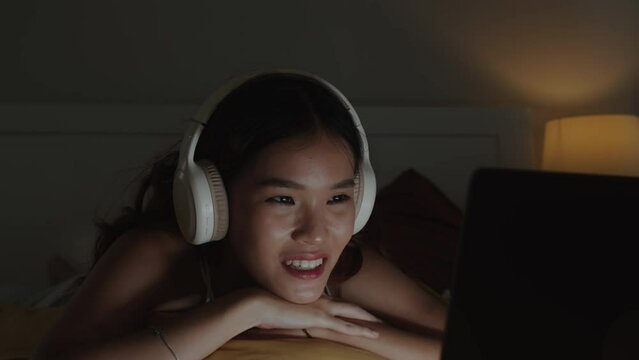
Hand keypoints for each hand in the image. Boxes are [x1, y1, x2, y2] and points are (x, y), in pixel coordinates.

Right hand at [245, 288, 380, 338]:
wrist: (261, 303)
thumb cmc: (268, 308)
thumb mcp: (284, 310)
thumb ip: (293, 314)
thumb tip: (292, 318)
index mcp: (314, 299)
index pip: (339, 303)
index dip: (352, 309)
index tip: (363, 314)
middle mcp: (322, 301)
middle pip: (351, 306)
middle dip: (368, 313)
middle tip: (382, 320)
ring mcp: (322, 309)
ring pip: (353, 314)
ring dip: (369, 321)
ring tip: (383, 328)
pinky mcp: (319, 319)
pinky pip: (344, 326)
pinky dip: (359, 330)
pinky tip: (371, 335)